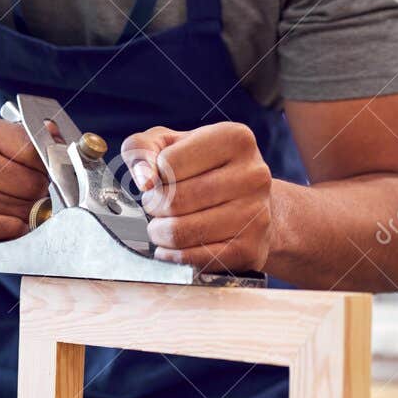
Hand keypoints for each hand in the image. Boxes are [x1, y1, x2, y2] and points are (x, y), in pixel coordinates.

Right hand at [0, 114, 49, 245]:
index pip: (36, 151)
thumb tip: (55, 133)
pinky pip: (13, 228)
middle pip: (33, 183)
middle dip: (39, 191)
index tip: (41, 171)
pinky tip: (6, 221)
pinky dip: (18, 228)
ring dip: (29, 212)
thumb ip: (27, 137)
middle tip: (27, 193)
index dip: (47, 166)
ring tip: (12, 206)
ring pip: (26, 208)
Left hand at [121, 122, 274, 273]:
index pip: (169, 163)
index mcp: (235, 139)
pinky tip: (170, 248)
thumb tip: (144, 180)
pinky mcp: (250, 248)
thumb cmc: (204, 168)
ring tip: (162, 226)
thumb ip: (142, 149)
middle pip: (174, 200)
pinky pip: (194, 258)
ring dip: (159, 233)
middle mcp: (253, 174)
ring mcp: (256, 213)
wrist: (252, 204)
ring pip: (181, 232)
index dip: (155, 176)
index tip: (161, 180)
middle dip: (154, 207)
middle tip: (157, 207)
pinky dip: (172, 256)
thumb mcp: (170, 144)